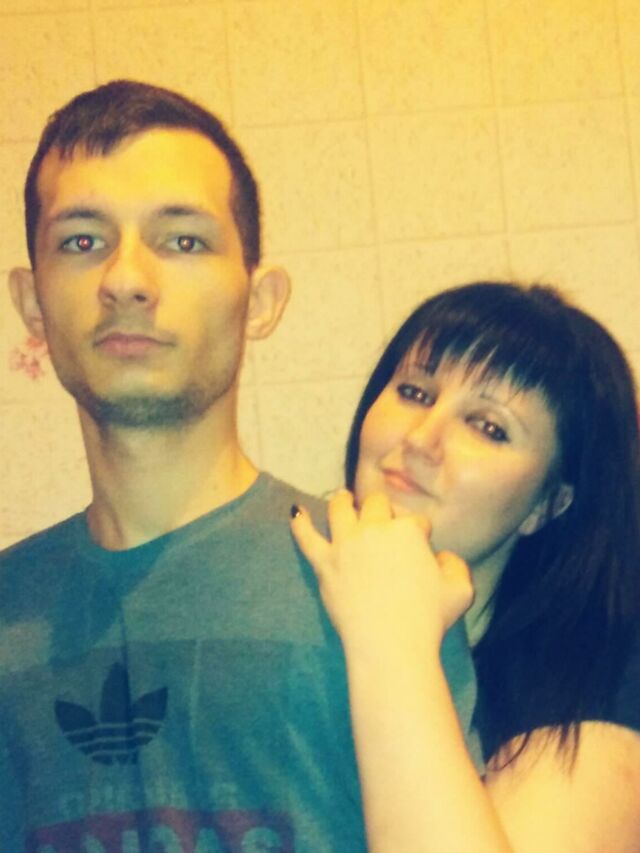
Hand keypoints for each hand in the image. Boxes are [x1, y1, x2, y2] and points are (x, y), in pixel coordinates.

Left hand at [291, 490, 473, 664]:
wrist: (390, 645)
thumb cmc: (428, 619)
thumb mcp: (461, 591)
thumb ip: (456, 565)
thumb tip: (442, 557)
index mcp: (408, 530)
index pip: (415, 521)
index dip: (420, 533)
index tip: (421, 546)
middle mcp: (374, 528)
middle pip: (377, 505)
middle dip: (383, 509)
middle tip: (383, 520)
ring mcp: (345, 544)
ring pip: (340, 509)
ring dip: (343, 501)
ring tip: (342, 498)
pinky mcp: (325, 564)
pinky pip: (306, 538)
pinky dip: (300, 523)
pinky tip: (296, 512)